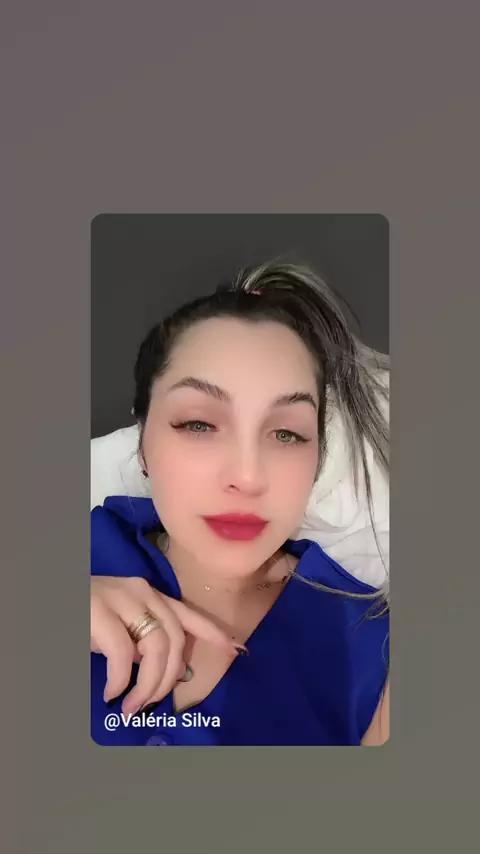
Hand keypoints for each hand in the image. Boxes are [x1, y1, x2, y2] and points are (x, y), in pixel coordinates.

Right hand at [91, 576, 241, 715]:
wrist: (51, 599)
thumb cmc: (85, 615)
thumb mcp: (121, 623)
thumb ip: (144, 638)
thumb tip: (169, 672)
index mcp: (148, 593)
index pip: (187, 613)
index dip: (212, 631)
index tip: (236, 648)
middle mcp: (141, 592)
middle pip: (174, 639)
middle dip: (169, 678)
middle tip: (153, 704)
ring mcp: (120, 599)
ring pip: (155, 647)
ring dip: (148, 684)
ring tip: (133, 705)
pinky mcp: (99, 612)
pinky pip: (122, 654)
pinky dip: (120, 680)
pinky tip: (112, 692)